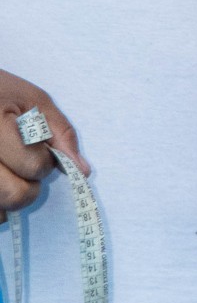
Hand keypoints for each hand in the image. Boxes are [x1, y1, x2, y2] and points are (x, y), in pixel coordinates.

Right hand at [0, 70, 87, 221]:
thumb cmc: (4, 93)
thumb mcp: (36, 101)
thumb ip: (61, 133)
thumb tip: (82, 171)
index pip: (33, 165)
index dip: (45, 160)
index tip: (40, 148)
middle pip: (14, 194)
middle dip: (30, 185)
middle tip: (27, 166)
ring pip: (0, 209)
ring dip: (12, 198)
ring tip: (10, 173)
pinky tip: (1, 184)